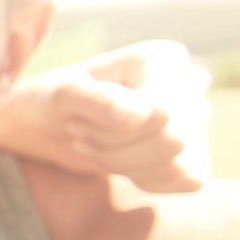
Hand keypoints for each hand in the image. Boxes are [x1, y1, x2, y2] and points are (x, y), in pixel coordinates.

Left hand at [0, 41, 211, 192]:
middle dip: (116, 150)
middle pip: (174, 140)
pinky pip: (189, 180)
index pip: (162, 113)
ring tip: (94, 148)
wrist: (43, 126)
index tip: (74, 124)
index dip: (114, 132)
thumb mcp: (59, 97)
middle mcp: (188, 84)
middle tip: (79, 138)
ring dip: (126, 166)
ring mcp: (195, 118)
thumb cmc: (49, 103)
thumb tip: (144, 115)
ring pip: (182, 163)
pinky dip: (146, 180)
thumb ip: (96, 100)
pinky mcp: (194, 151)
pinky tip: (117, 162)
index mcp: (162, 60)